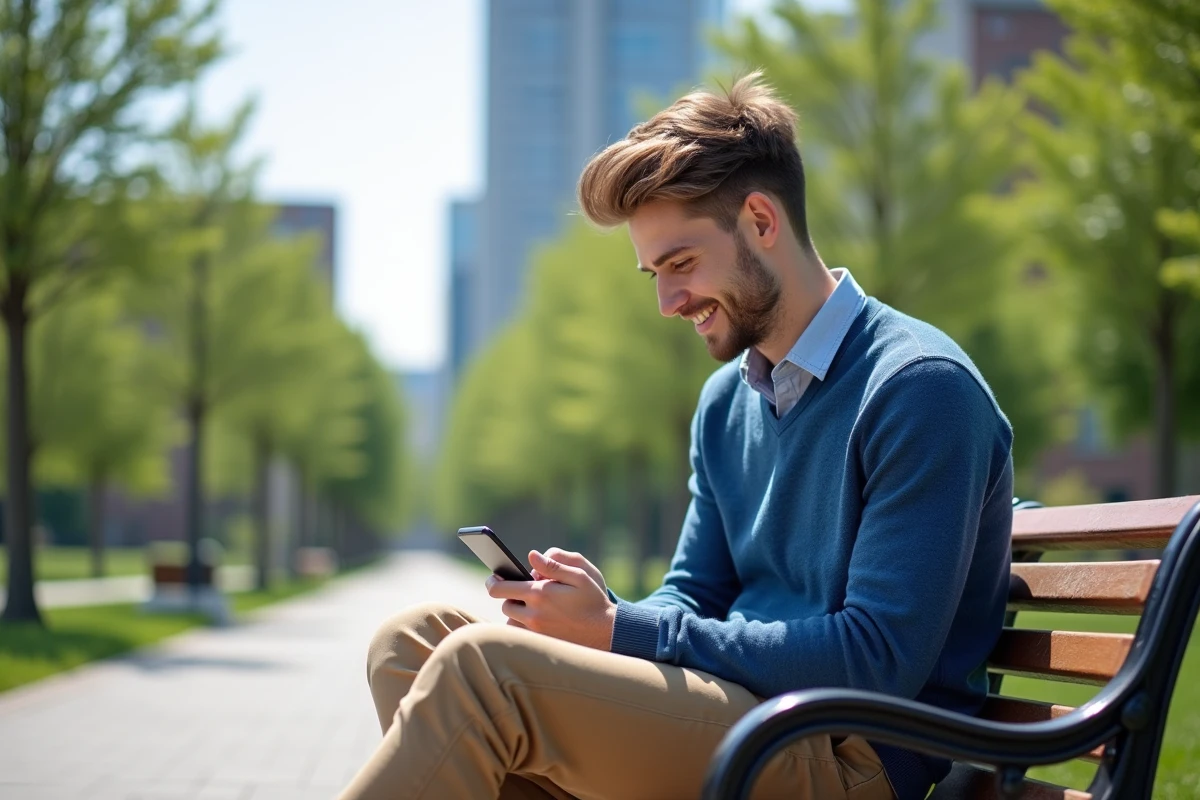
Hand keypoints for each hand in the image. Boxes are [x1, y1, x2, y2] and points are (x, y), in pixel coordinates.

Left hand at [486, 550, 615, 650]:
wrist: (606, 632)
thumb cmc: (593, 600)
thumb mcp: (580, 576)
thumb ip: (554, 565)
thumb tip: (531, 556)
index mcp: (539, 594)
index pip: (500, 589)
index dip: (493, 582)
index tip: (494, 578)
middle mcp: (533, 615)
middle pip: (505, 604)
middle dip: (509, 596)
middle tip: (522, 590)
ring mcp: (536, 632)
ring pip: (510, 621)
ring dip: (516, 612)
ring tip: (531, 605)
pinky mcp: (540, 643)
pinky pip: (520, 635)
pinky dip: (522, 627)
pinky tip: (535, 619)